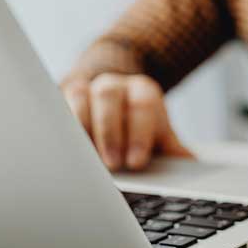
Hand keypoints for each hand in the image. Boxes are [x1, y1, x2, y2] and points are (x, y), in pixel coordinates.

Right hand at [60, 73, 191, 170]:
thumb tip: (190, 164)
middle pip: (109, 95)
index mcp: (141, 89)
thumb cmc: (136, 127)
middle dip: (110, 132)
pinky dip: (62, 129)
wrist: (113, 102)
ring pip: (80, 97)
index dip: (140, 133)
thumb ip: (171, 149)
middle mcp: (113, 83)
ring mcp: (86, 88)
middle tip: (113, 165)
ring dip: (83, 131)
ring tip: (88, 162)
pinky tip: (67, 152)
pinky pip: (57, 106)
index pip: (142, 103)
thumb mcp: (157, 135)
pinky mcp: (62, 98)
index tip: (137, 161)